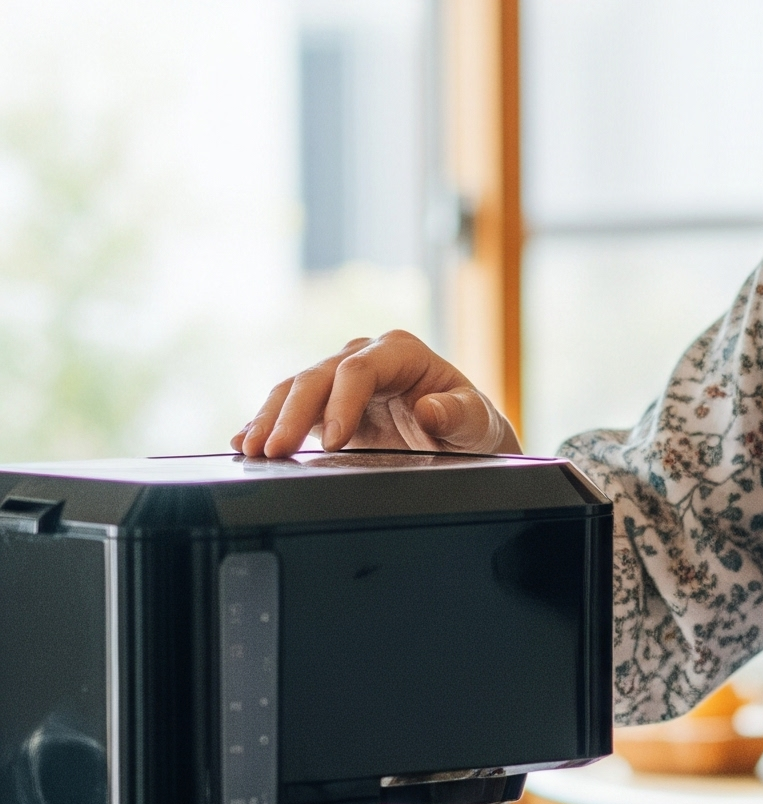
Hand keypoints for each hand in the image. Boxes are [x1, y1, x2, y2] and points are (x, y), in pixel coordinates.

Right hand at [231, 330, 519, 457]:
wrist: (464, 441)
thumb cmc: (473, 427)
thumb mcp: (478, 423)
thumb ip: (460, 414)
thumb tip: (430, 408)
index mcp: (401, 352)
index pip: (359, 369)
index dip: (340, 402)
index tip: (332, 441)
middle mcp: (366, 357)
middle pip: (318, 376)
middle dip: (291, 413)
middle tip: (274, 451)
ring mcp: (341, 380)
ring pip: (295, 389)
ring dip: (269, 418)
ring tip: (250, 449)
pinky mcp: (325, 405)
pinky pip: (289, 409)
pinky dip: (265, 424)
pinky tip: (243, 442)